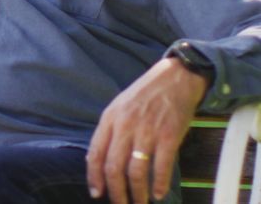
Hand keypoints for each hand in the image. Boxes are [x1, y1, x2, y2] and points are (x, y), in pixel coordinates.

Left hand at [87, 57, 208, 202]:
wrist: (174, 78)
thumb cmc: (144, 95)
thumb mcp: (118, 108)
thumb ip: (107, 132)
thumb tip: (95, 159)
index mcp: (109, 119)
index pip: (95, 153)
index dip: (94, 177)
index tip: (96, 193)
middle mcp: (125, 126)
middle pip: (114, 167)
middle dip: (116, 192)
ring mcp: (147, 131)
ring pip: (136, 170)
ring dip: (137, 192)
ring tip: (140, 202)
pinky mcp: (169, 135)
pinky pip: (162, 166)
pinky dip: (160, 184)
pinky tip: (158, 193)